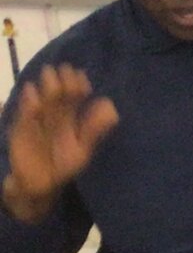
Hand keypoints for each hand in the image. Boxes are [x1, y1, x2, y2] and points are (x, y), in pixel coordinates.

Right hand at [3, 64, 118, 223]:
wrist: (40, 184)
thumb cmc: (63, 166)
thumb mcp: (82, 149)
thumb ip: (95, 130)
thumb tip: (112, 109)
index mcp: (69, 118)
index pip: (74, 98)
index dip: (77, 86)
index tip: (82, 77)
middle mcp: (52, 115)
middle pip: (57, 95)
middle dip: (62, 82)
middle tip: (65, 68)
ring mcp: (36, 120)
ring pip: (42, 101)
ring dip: (45, 88)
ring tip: (50, 75)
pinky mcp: (21, 128)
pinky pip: (25, 115)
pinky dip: (28, 105)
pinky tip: (31, 94)